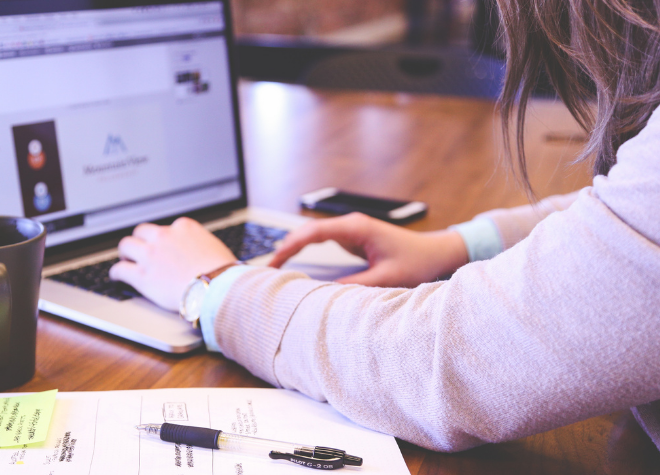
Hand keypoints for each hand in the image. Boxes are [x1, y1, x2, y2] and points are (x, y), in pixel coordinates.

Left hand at [109, 217, 235, 311]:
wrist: (217, 288)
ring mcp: (151, 255)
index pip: (167, 227)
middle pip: (142, 231)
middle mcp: (164, 236)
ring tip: (127, 260)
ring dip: (126, 253)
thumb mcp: (214, 247)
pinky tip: (117, 276)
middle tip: (141, 250)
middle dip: (141, 240)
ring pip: (126, 245)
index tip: (163, 245)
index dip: (164, 238)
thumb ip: (200, 245)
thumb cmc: (222, 272)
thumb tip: (200, 252)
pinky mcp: (142, 276)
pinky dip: (117, 273)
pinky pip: (120, 270)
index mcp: (184, 227)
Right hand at [269, 213, 468, 287]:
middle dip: (286, 247)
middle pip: (308, 232)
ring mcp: (352, 230)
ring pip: (314, 236)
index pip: (313, 232)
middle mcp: (351, 225)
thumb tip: (324, 294)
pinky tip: (296, 264)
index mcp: (356, 228)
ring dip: (295, 249)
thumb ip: (355, 286)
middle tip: (267, 269)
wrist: (436, 253)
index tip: (274, 262)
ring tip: (275, 268)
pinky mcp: (354, 239)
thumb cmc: (417, 262)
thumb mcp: (386, 278)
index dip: (290, 246)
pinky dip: (307, 252)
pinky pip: (323, 242)